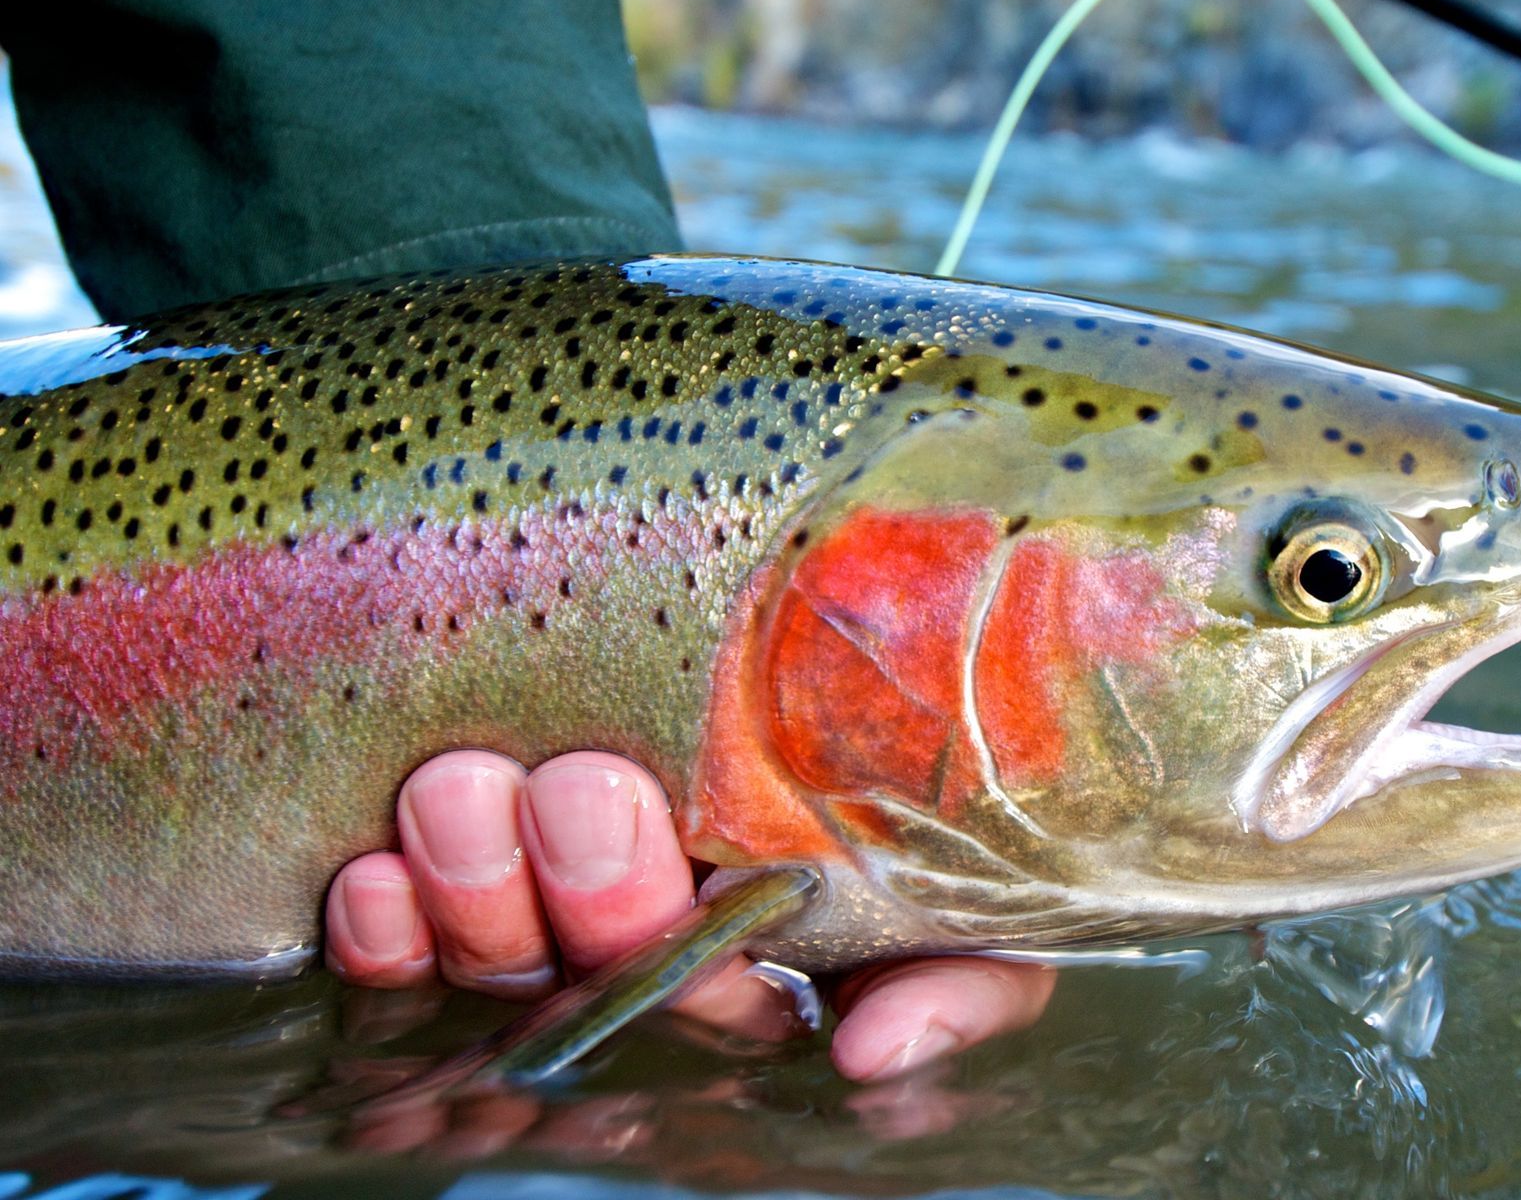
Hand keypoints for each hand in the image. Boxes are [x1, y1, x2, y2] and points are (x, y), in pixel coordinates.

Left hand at [325, 750, 1053, 1080]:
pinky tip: (371, 877)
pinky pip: (389, 953)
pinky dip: (375, 924)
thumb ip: (969, 983)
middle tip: (587, 791)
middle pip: (598, 974)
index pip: (726, 1011)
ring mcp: (536, 937)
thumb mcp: (976, 881)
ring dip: (469, 882)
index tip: (713, 904)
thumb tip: (872, 1056)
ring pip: (491, 958)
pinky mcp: (431, 907)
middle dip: (588, 892)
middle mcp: (644, 966)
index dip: (702, 979)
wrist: (813, 638)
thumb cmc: (892, 773)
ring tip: (465, 790)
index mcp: (764, 970)